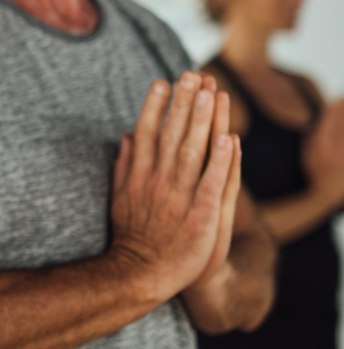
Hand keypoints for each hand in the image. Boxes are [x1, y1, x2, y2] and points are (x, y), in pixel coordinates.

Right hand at [109, 71, 239, 302]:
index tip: (161, 82)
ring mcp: (177, 198)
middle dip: (181, 103)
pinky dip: (220, 162)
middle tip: (191, 75)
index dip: (153, 106)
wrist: (141, 273)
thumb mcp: (119, 195)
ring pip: (191, 152)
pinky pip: (211, 184)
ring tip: (209, 94)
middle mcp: (157, 181)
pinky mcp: (198, 216)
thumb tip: (125, 135)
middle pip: (170, 134)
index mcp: (138, 175)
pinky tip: (230, 139)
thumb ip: (124, 164)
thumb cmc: (130, 235)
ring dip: (201, 122)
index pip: (146, 133)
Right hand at [303, 97, 343, 208]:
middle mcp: (335, 152)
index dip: (333, 111)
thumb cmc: (315, 175)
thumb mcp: (307, 159)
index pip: (328, 126)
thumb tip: (313, 127)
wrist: (327, 194)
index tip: (337, 99)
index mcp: (321, 150)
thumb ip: (310, 142)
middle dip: (343, 111)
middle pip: (341, 127)